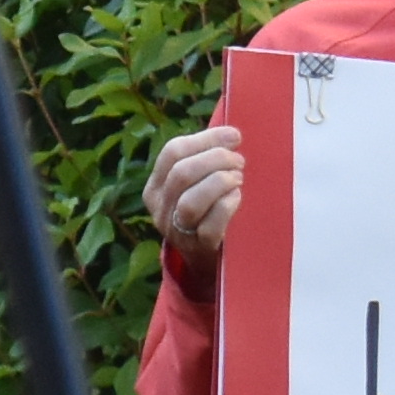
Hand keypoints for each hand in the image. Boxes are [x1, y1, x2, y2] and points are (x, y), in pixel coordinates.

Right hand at [140, 123, 242, 268]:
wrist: (206, 260)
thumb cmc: (206, 211)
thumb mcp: (194, 186)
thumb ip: (204, 160)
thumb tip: (232, 134)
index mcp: (155, 187)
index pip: (173, 152)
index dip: (206, 139)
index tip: (234, 136)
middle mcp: (160, 209)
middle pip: (181, 173)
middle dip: (216, 160)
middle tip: (239, 162)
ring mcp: (176, 231)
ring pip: (190, 201)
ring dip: (220, 182)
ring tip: (238, 179)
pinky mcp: (197, 248)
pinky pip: (210, 225)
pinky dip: (227, 205)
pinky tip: (237, 198)